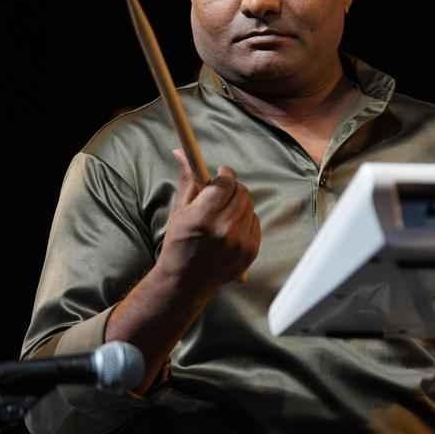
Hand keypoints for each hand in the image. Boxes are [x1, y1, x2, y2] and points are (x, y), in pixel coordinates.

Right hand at [156, 149, 261, 293]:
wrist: (186, 282)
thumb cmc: (179, 243)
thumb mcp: (179, 210)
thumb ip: (187, 179)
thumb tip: (181, 151)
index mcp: (203, 217)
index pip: (226, 182)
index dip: (225, 174)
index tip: (220, 172)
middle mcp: (224, 229)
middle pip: (241, 192)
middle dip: (233, 187)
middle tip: (222, 190)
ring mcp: (240, 242)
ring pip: (250, 207)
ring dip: (239, 203)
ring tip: (223, 212)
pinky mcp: (251, 252)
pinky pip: (255, 223)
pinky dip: (245, 220)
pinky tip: (230, 228)